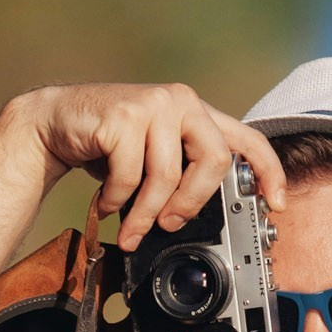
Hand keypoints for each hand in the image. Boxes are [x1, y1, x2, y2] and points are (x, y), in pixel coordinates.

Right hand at [9, 83, 286, 249]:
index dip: (269, 173)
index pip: (248, 138)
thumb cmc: (109, 145)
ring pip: (167, 176)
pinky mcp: (123, 116)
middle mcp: (181, 102)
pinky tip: (106, 203)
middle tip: (170, 225)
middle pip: (215, 160)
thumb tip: (200, 220)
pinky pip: (129, 176)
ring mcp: (153, 104)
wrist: (55, 122)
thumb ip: (181, 174)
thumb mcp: (153, 156)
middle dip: (193, 203)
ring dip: (145, 214)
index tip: (276, 205)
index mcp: (197, 113)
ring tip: (131, 229)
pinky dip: (116, 201)